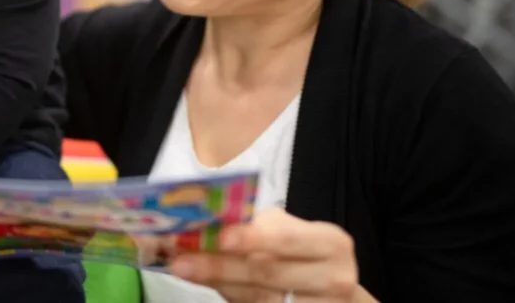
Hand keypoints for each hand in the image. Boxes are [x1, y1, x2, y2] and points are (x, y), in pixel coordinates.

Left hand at [168, 208, 366, 302]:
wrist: (333, 292)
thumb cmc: (305, 254)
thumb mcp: (291, 232)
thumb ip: (258, 226)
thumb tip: (208, 220)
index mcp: (330, 243)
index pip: (287, 239)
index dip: (253, 238)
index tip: (220, 238)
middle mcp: (333, 278)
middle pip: (267, 273)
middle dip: (220, 265)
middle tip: (181, 259)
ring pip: (260, 298)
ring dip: (218, 283)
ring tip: (185, 270)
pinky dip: (232, 299)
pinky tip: (211, 287)